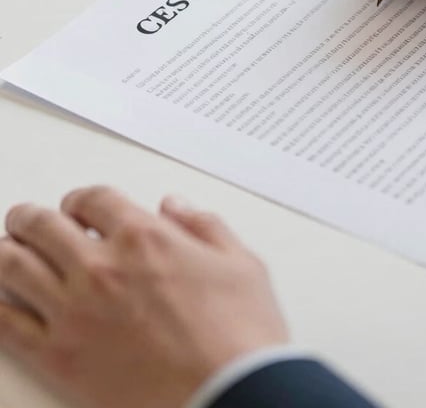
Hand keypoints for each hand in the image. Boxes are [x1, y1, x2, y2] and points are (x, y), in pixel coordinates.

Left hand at [0, 187, 287, 407]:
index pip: (93, 198)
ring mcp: (74, 312)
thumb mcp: (240, 263)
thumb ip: (204, 225)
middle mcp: (102, 267)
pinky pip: (5, 324)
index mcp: (146, 238)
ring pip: (12, 266)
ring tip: (8, 249)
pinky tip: (0, 299)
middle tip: (28, 219)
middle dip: (31, 217)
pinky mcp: (58, 356)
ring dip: (6, 250)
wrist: (228, 394)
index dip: (82, 198)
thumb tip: (176, 207)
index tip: (80, 206)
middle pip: (42, 225)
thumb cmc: (239, 333)